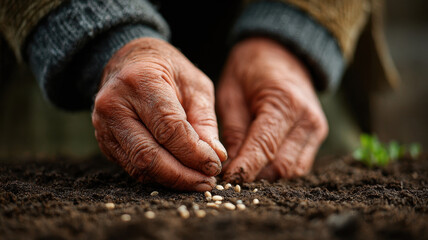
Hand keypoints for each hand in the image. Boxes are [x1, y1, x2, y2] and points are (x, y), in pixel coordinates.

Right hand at [92, 38, 226, 190]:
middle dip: (182, 175)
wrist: (130, 61)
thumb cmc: (169, 70)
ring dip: (171, 179)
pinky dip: (157, 175)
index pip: (169, 128)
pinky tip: (178, 174)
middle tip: (207, 182)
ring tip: (197, 181)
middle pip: (149, 154)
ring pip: (138, 166)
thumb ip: (205, 121)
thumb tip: (216, 155)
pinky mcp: (104, 141)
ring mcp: (103, 125)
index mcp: (140, 81)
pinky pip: (131, 166)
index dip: (194, 153)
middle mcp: (114, 104)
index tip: (214, 165)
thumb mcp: (195, 85)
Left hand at [218, 37, 327, 182]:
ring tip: (244, 171)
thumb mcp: (231, 93)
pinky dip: (279, 169)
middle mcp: (307, 119)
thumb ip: (233, 130)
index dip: (244, 168)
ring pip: (292, 171)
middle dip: (255, 176)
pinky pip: (299, 165)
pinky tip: (260, 164)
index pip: (264, 147)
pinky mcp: (317, 135)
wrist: (281, 51)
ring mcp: (316, 129)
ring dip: (267, 176)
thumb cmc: (250, 68)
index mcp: (285, 103)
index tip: (225, 180)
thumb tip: (230, 164)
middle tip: (230, 177)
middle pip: (281, 166)